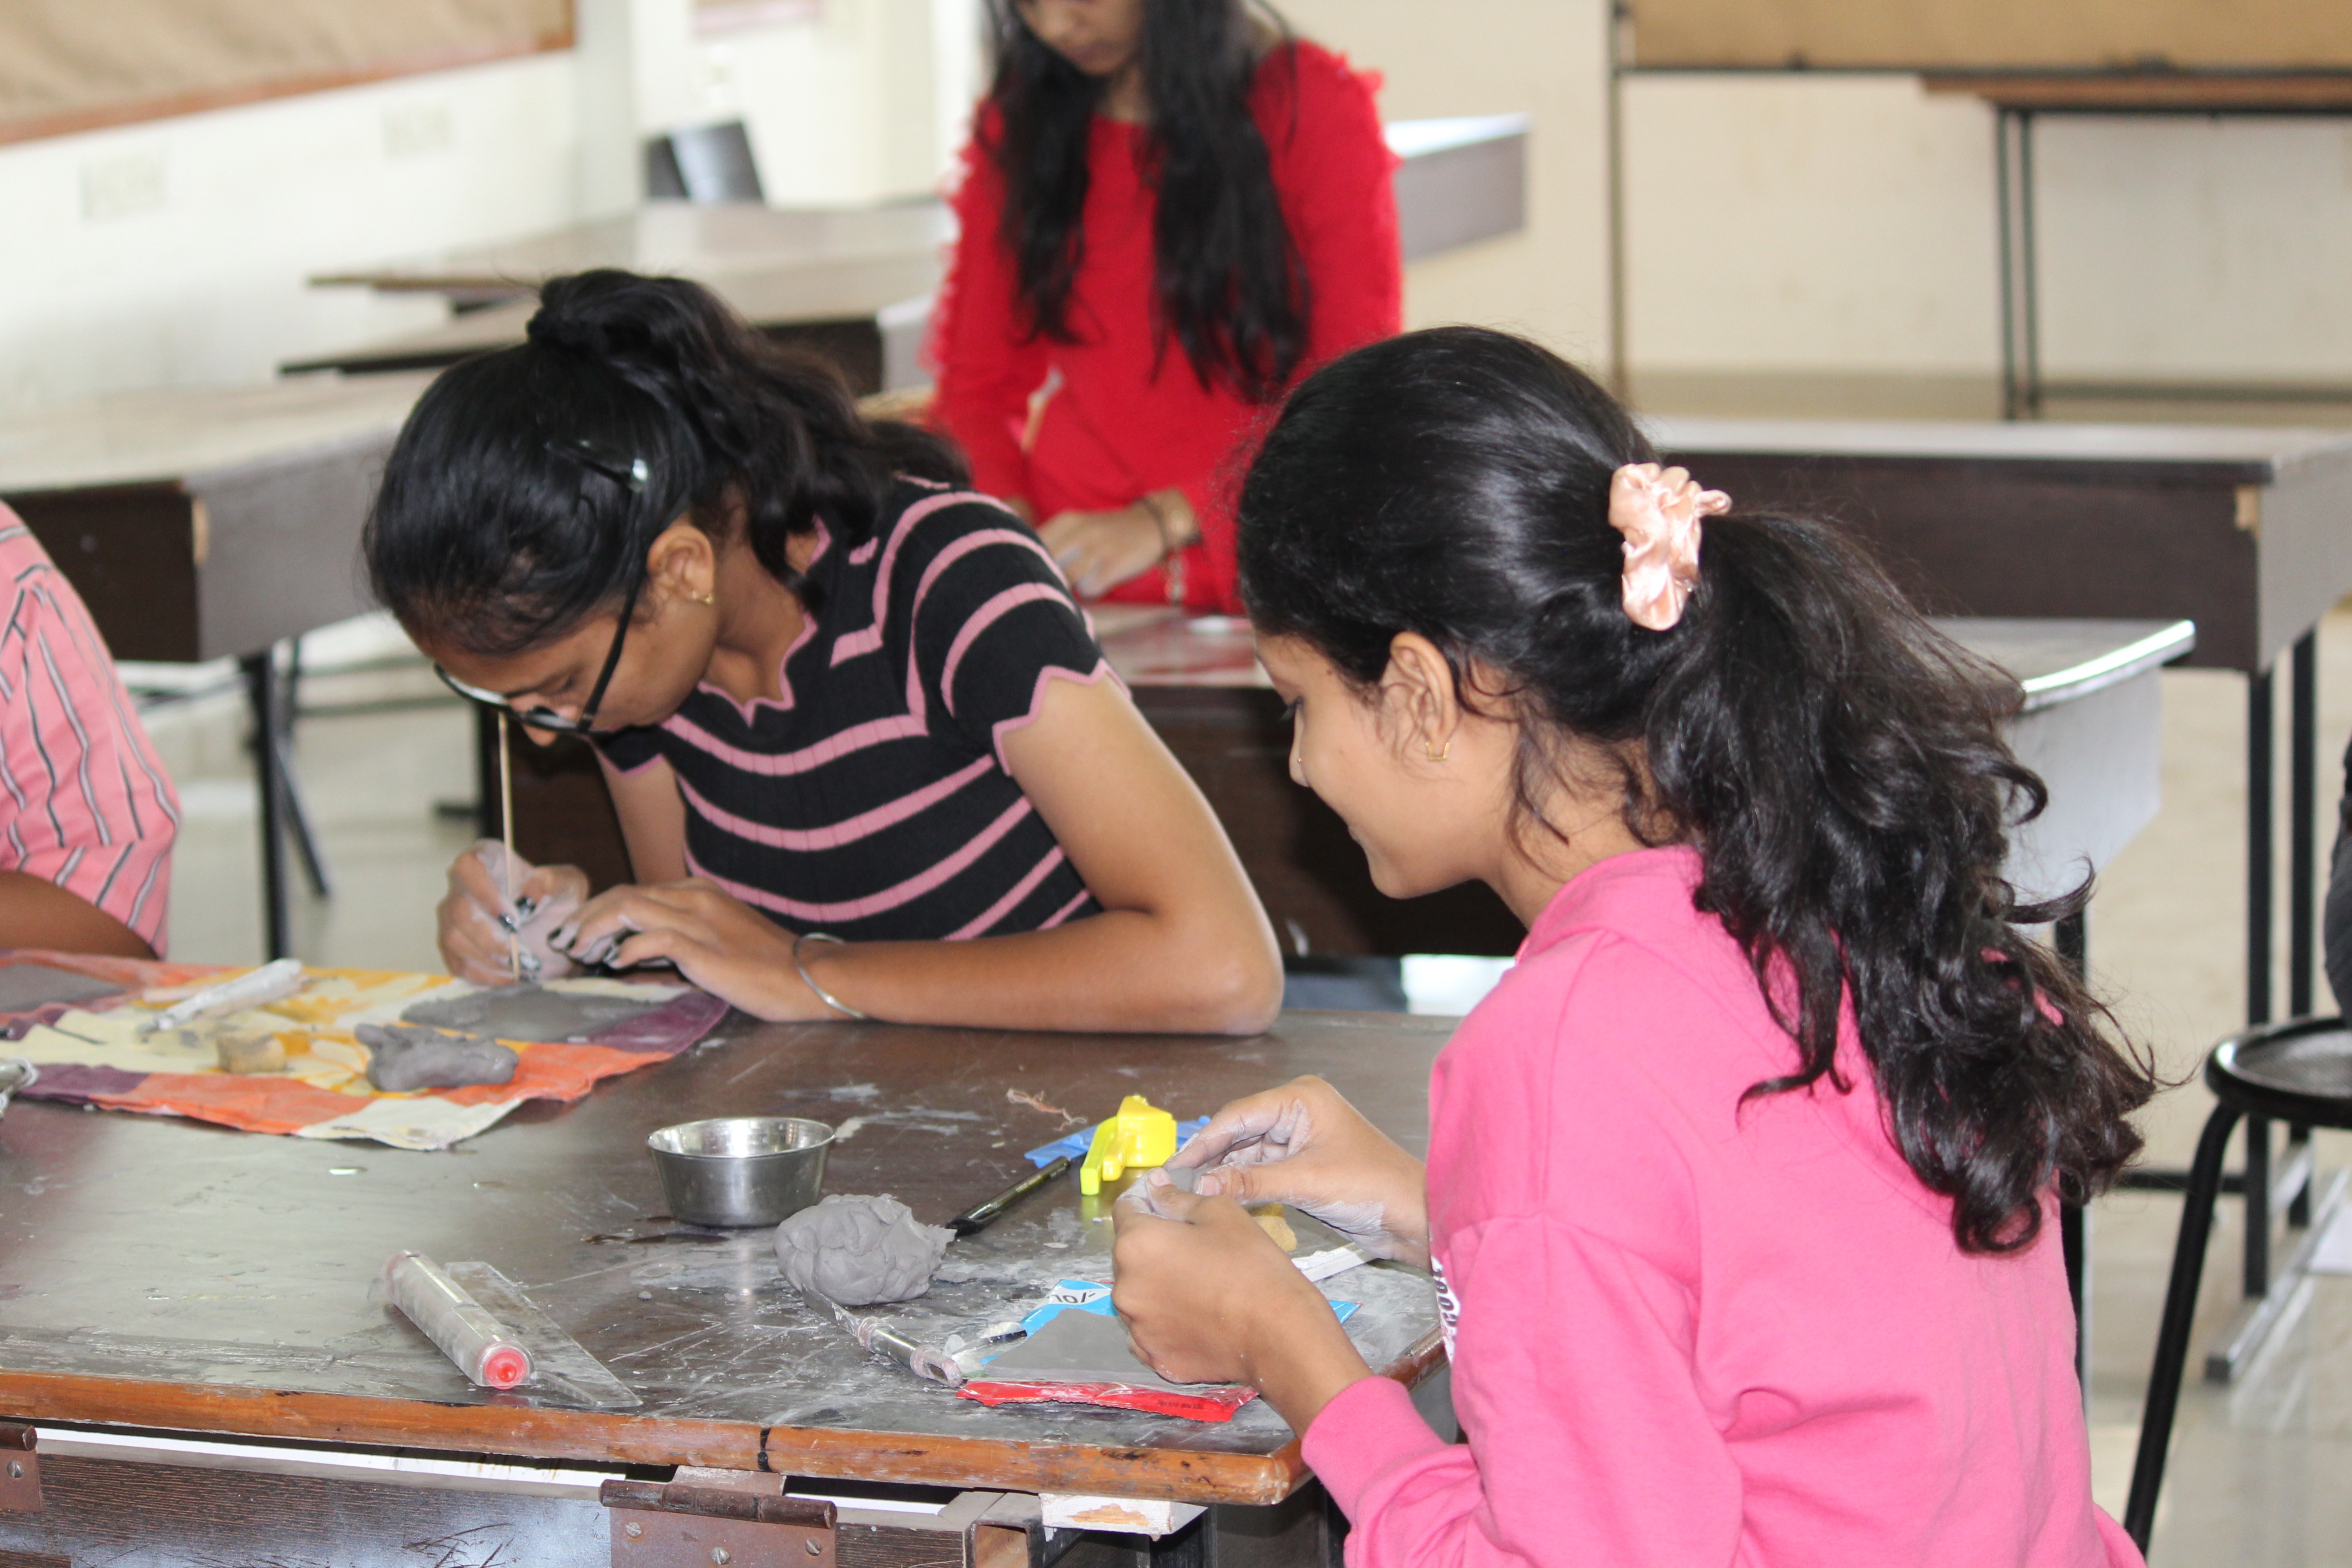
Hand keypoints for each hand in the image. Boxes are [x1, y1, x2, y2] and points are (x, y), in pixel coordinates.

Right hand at [437, 841, 587, 984]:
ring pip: (454, 939)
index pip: (469, 866)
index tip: (515, 917)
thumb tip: (526, 898)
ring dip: (490, 958)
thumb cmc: (556, 897)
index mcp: (486, 859)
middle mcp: (461, 886)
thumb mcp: (567, 884)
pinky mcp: (453, 947)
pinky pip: (458, 963)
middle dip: (492, 937)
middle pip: (459, 910)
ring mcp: (451, 917)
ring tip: (523, 965)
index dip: (485, 892)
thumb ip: (550, 883)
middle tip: (523, 953)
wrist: (553, 928)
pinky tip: (511, 976)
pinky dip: (485, 975)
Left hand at [550, 877, 843, 1020]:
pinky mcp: (704, 947)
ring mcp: (700, 920)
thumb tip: (635, 950)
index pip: (634, 891)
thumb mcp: (718, 940)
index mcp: (699, 891)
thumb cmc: (767, 965)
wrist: (810, 976)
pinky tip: (614, 962)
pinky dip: (627, 948)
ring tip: (578, 951)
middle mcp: (695, 897)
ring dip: (595, 928)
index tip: (578, 933)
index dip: (599, 910)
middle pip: (623, 893)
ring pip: (629, 907)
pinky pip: (653, 938)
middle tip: (565, 942)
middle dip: (586, 916)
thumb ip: (679, 937)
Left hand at [1037, 503, 1169, 598]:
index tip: (1030, 574)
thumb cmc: (1105, 532)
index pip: (1032, 546)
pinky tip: (1097, 583)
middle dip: (1045, 579)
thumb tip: (1023, 568)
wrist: (1150, 524)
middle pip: (1046, 565)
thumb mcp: (1076, 526)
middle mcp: (1080, 532)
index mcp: (1066, 521)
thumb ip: (1050, 542)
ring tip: (1079, 582)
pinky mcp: (1114, 564)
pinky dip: (1089, 592)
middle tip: (1050, 587)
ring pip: (1066, 579)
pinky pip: (1089, 589)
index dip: (1027, 564)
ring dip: (1069, 588)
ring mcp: (1098, 548)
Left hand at [1113, 1183, 1371, 1430]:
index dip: (1146, 1200)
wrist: (1278, 1333)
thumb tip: (1154, 1187)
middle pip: (1130, 1255)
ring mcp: (1137, 1328)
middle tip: (1194, 1248)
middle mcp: (1124, 1288)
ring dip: (1157, 1285)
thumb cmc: (1251, 1265)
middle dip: (1154, 1246)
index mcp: (1135, 1244)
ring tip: (1199, 1287)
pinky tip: (1196, 1318)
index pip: (1126, 1210)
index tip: (1167, 1203)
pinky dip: (1164, 1322)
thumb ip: (1177, 1198)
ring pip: (1139, 1295)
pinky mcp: (1154, 1357)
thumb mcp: (1220, 1213)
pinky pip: (1149, 1331)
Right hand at [1156, 1075, 1429, 1265]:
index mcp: (1301, 1098)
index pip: (1238, 1115)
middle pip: (1239, 1131)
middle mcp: (1298, 1110)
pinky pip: (1262, 1168)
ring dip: (1222, 1171)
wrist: (1412, 1215)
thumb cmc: (1372, 1186)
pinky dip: (1241, 1182)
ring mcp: (1300, 1136)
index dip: (1203, 1141)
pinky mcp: (1302, 1162)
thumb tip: (1201, 1187)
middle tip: (1172, 1181)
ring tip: (1187, 1192)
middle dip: (1208, 1156)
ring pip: (1248, 1151)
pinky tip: (1217, 1196)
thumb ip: (1250, 1183)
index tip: (1173, 1165)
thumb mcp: (1306, 1182)